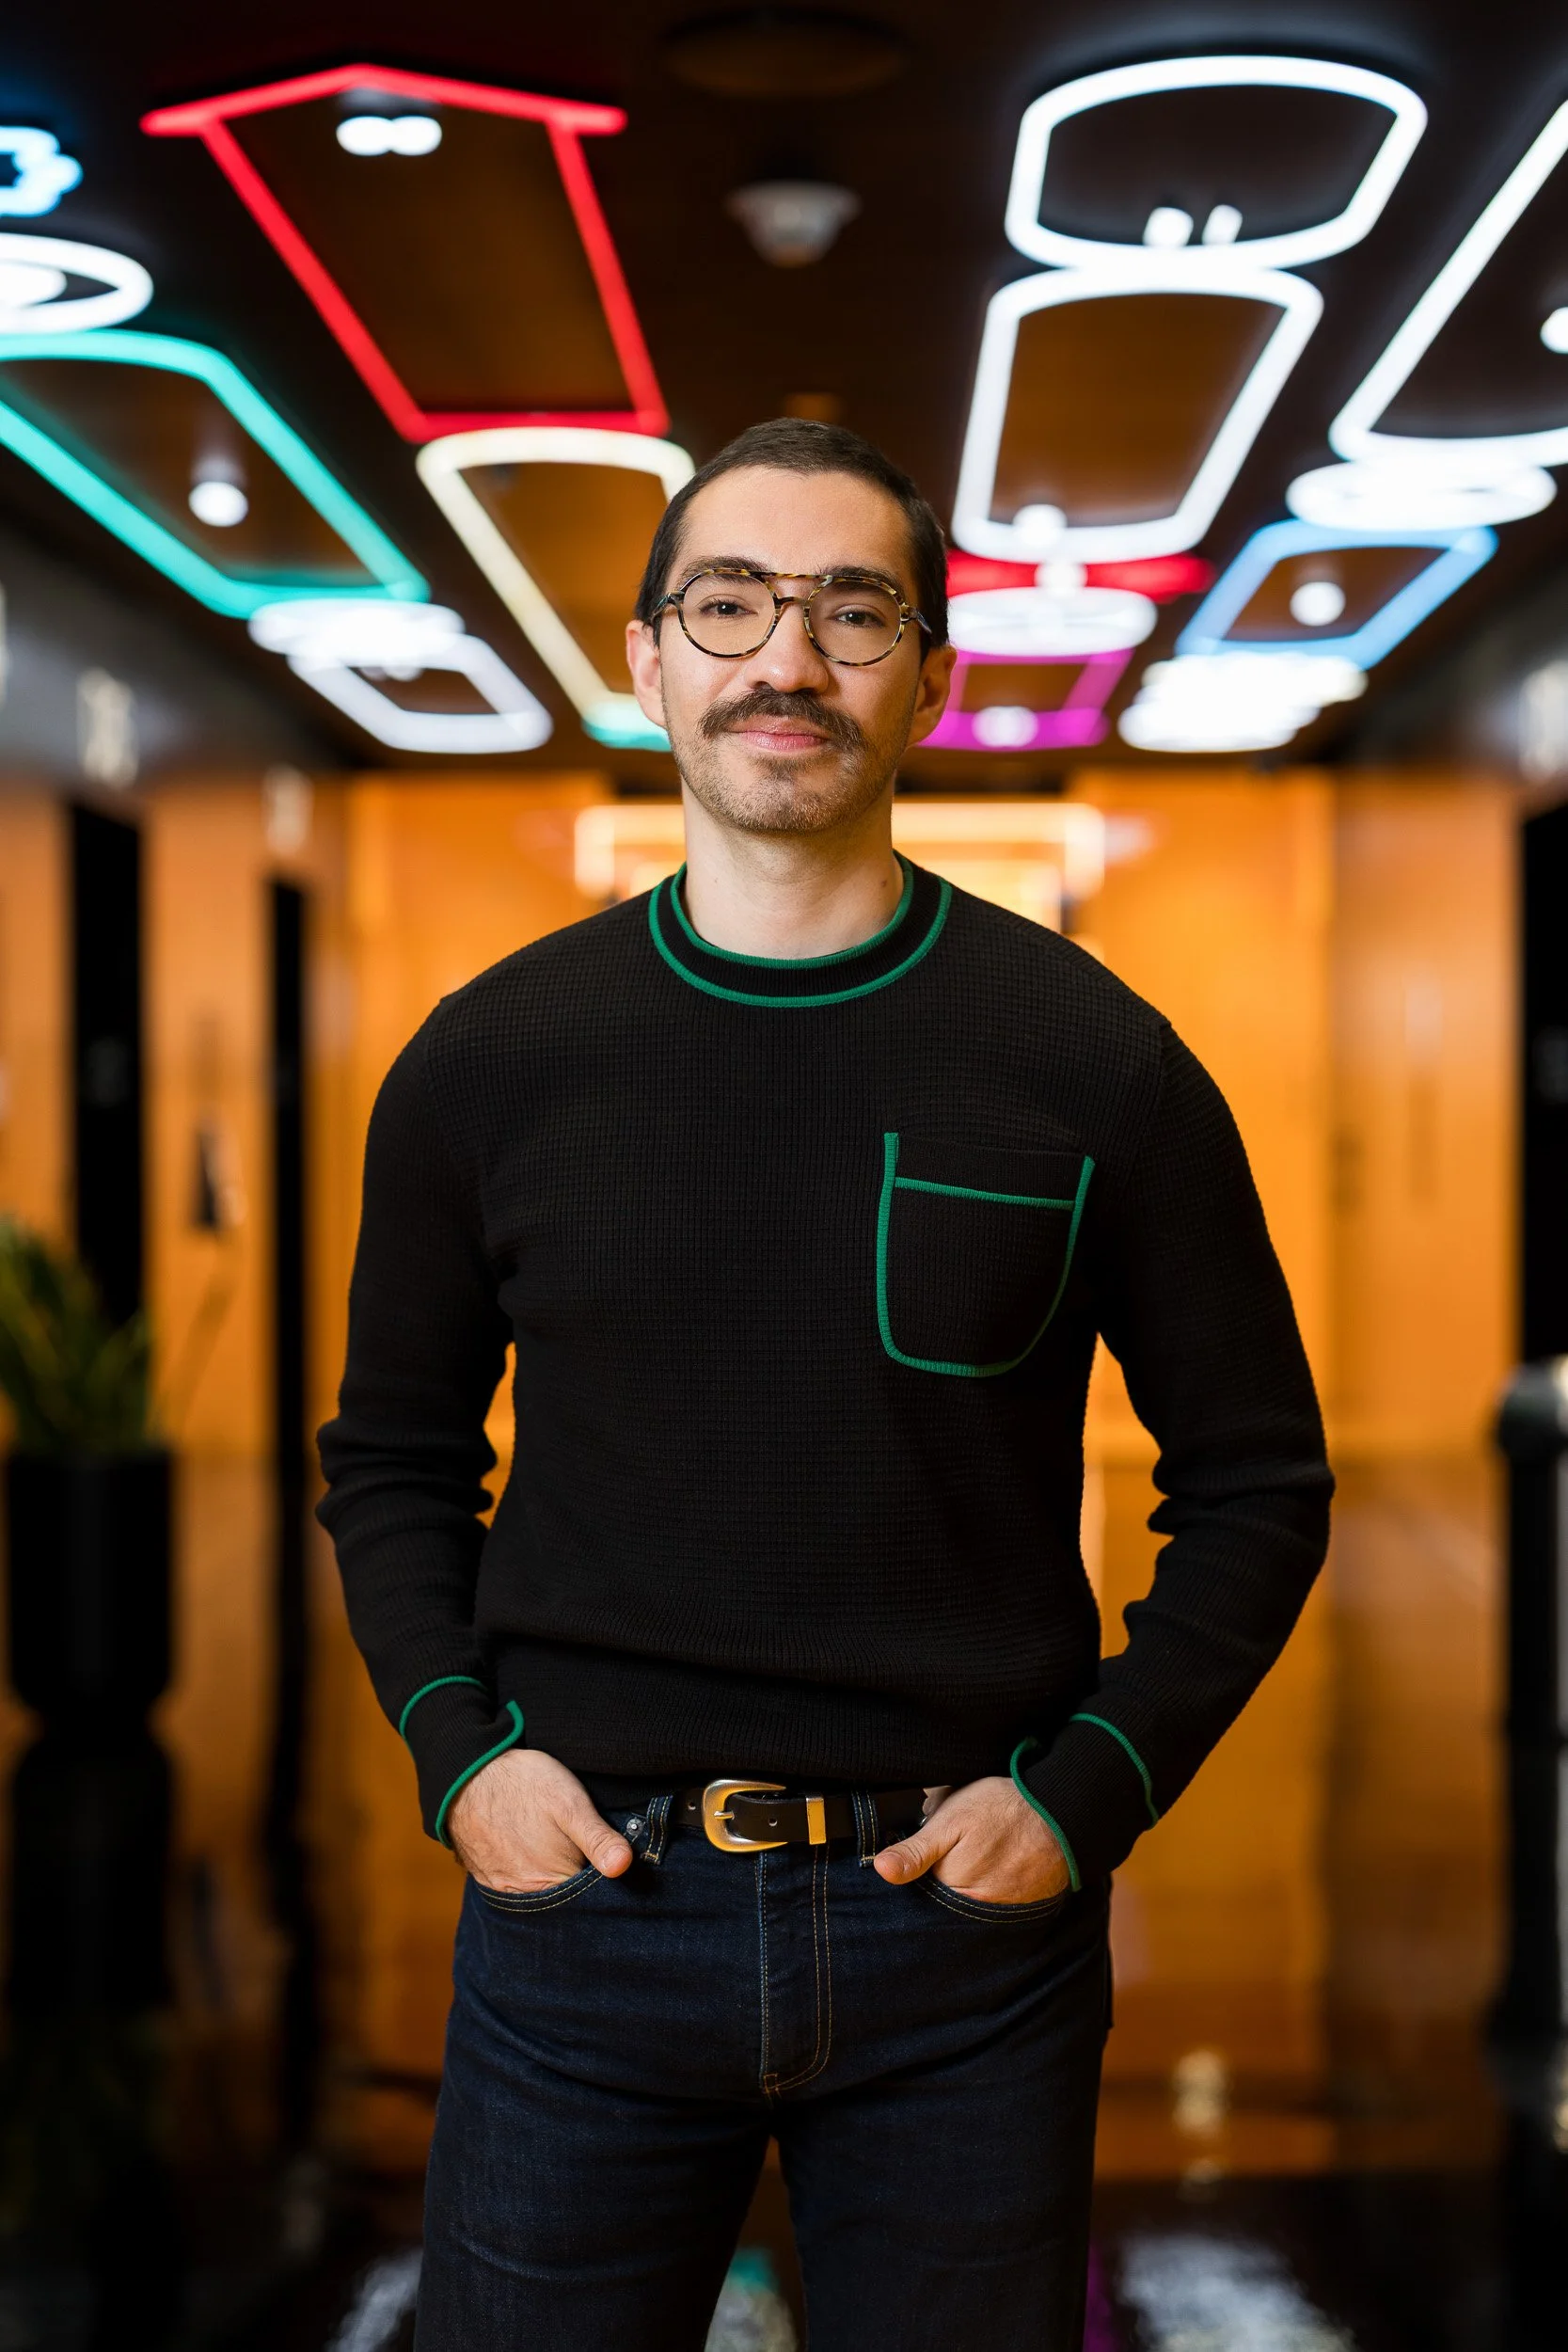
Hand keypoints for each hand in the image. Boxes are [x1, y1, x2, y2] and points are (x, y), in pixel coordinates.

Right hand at [447, 1748, 633, 1893]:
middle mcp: (524, 1894)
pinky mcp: (486, 1876)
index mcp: (552, 1881)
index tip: (604, 1858)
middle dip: (575, 1878)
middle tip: (576, 1845)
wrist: (467, 1772)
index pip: (588, 1899)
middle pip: (562, 1897)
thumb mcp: (570, 1804)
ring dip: (549, 1876)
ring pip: (538, 1891)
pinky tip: (530, 1847)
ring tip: (551, 1844)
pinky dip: (526, 1871)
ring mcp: (502, 1887)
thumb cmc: (523, 1785)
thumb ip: (598, 1838)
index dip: (601, 1879)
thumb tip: (624, 1866)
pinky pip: (514, 1884)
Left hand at [873, 1775, 1069, 1903]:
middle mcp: (974, 1908)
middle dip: (944, 1874)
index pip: (919, 1887)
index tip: (932, 1847)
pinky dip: (993, 1885)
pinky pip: (996, 1904)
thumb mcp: (952, 1818)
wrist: (1060, 1810)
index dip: (920, 1864)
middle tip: (965, 1843)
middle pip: (944, 1896)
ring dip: (968, 1881)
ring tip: (985, 1851)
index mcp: (951, 1886)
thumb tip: (880, 1870)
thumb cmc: (1003, 1809)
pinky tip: (999, 1862)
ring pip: (968, 1900)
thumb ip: (916, 1849)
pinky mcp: (1022, 1909)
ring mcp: (1001, 1911)